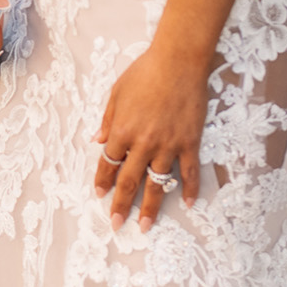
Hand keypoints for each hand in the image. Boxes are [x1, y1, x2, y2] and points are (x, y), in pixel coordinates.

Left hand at [94, 41, 208, 230]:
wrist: (178, 61)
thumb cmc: (145, 72)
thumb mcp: (117, 93)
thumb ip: (108, 120)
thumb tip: (97, 140)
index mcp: (122, 131)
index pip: (109, 163)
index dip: (103, 181)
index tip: (100, 196)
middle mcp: (143, 143)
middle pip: (130, 180)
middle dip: (121, 204)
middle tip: (116, 224)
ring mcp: (168, 145)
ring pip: (158, 183)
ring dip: (151, 207)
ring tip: (146, 226)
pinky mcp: (190, 142)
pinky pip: (189, 172)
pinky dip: (189, 189)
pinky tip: (187, 204)